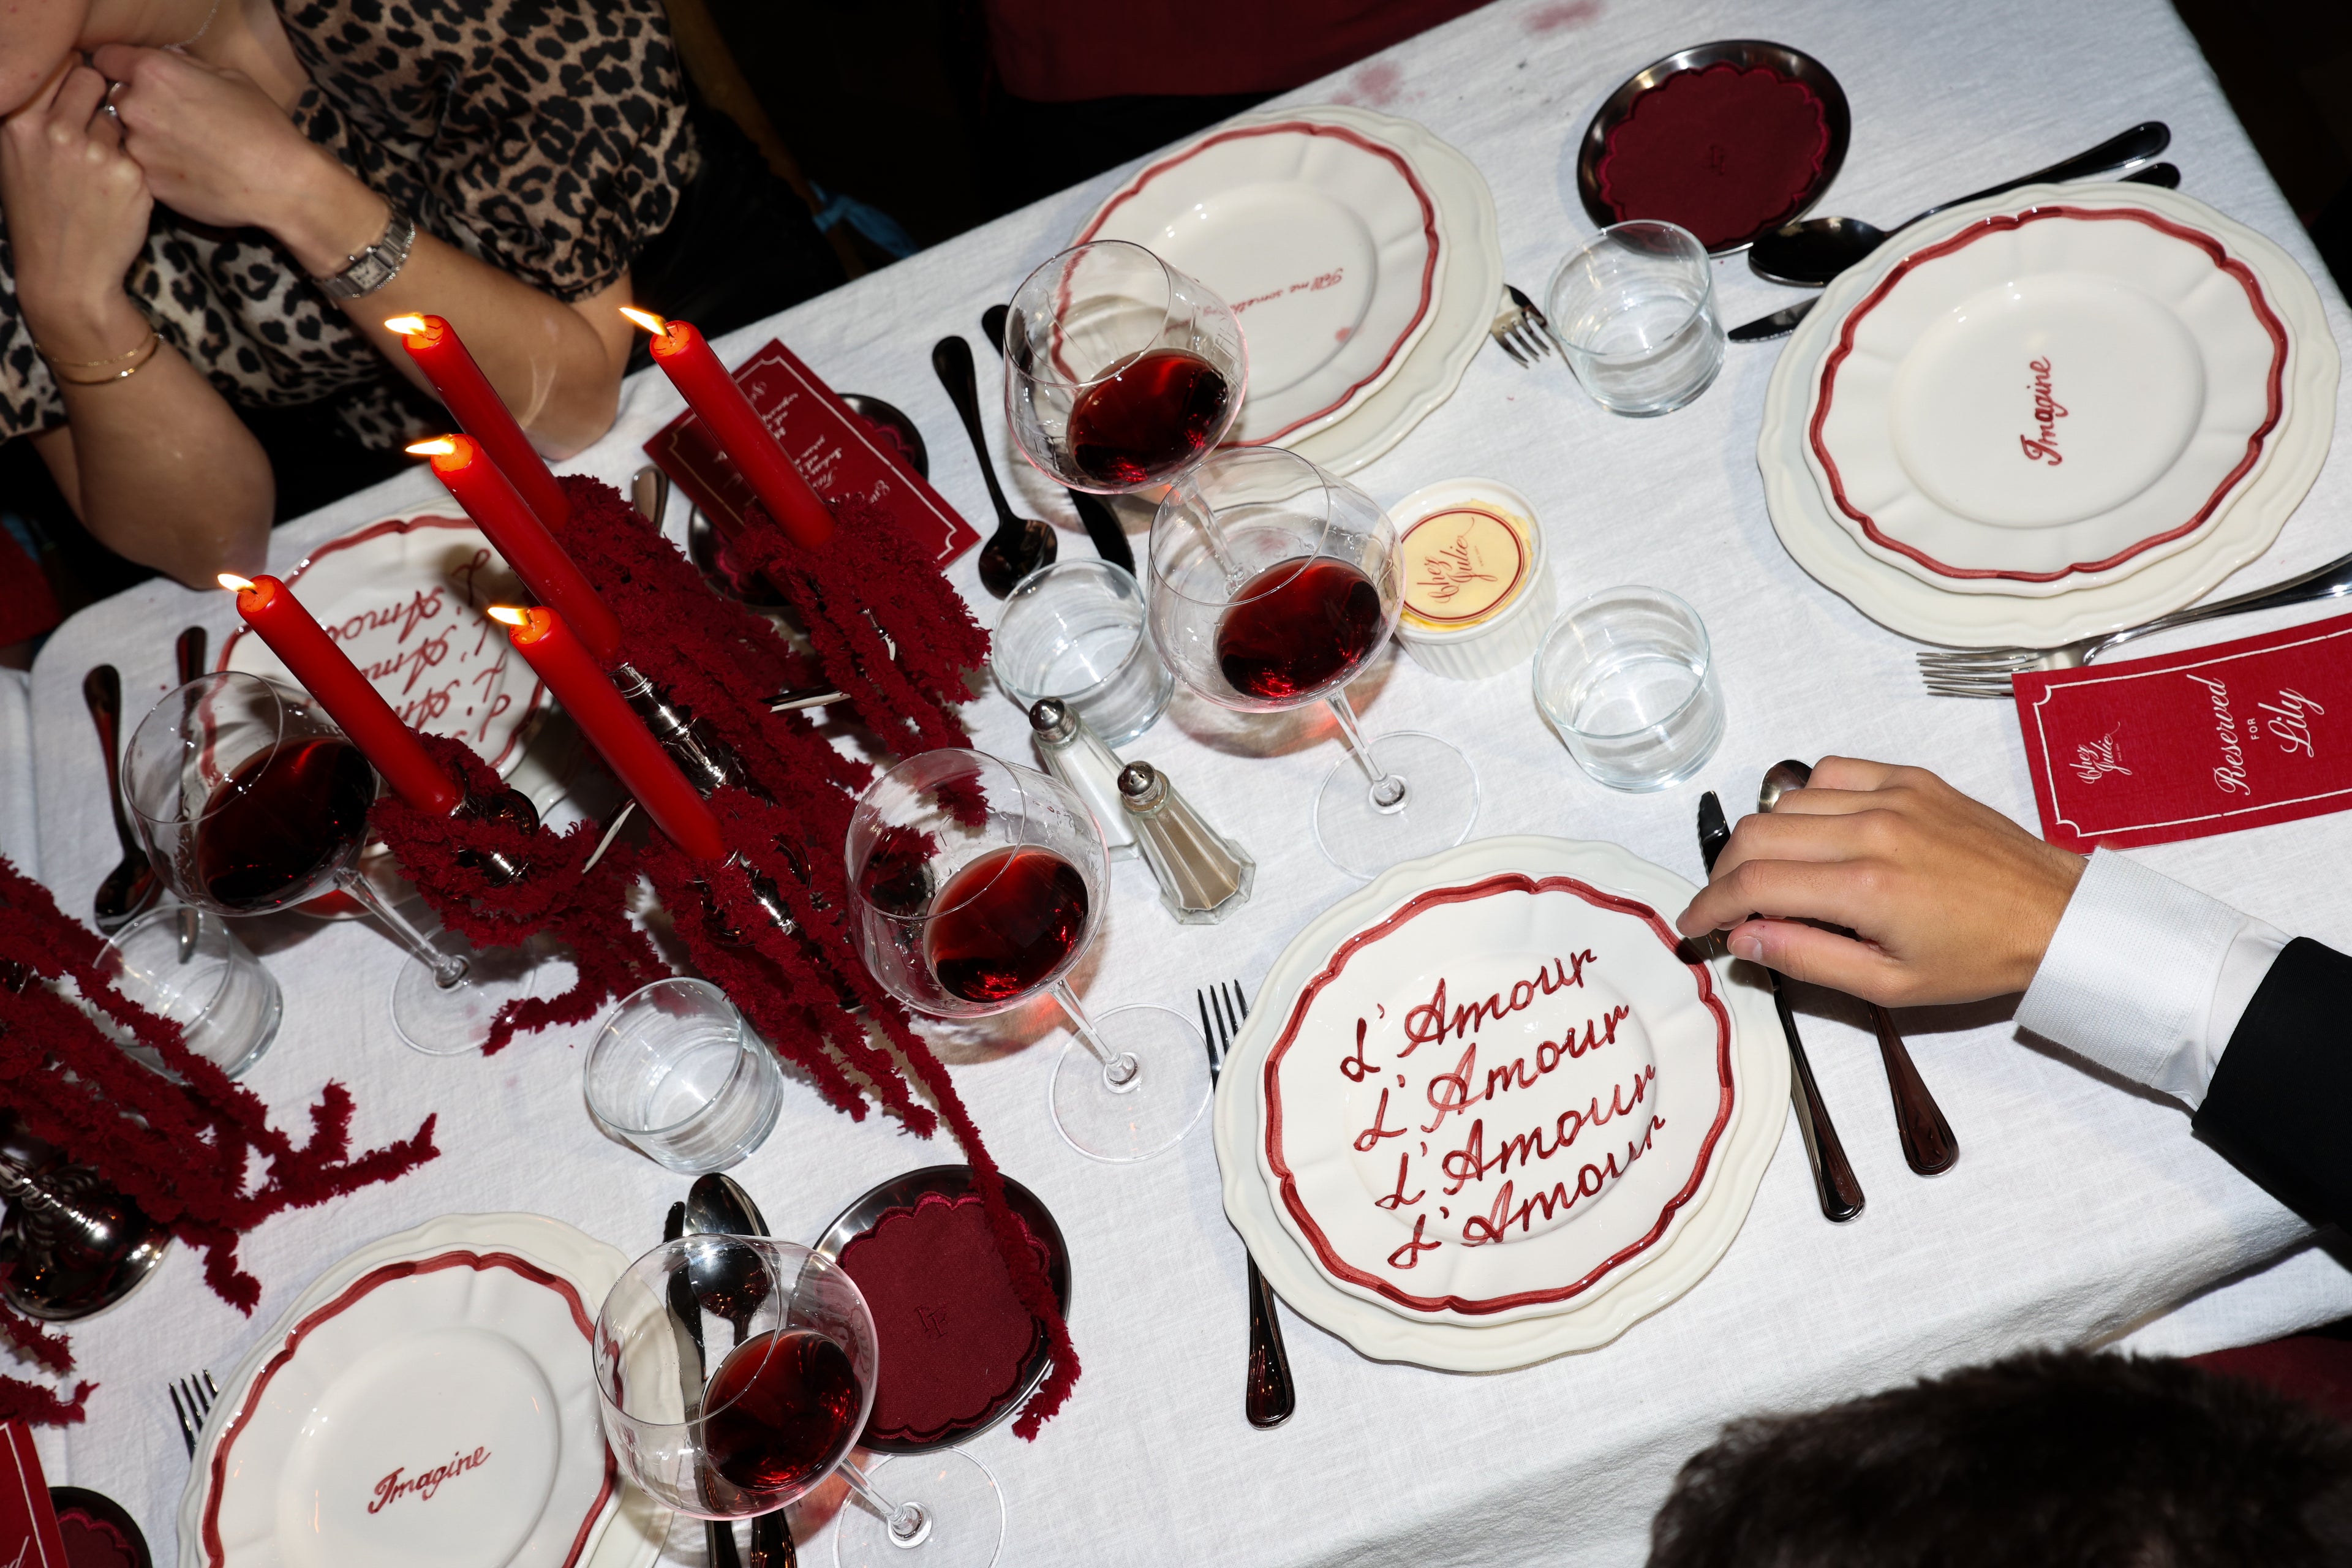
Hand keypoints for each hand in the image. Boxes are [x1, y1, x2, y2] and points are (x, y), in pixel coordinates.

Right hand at [0, 58, 153, 347]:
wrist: (66, 273)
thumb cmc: (42, 212)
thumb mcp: (18, 156)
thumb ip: (35, 114)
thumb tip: (61, 71)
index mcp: (20, 121)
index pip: (54, 66)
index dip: (68, 74)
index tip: (73, 93)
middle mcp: (54, 130)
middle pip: (90, 78)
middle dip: (98, 94)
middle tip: (94, 126)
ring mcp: (94, 151)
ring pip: (118, 117)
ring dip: (116, 135)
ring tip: (99, 171)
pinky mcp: (130, 174)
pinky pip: (140, 151)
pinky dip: (133, 167)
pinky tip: (118, 191)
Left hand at [92, 44, 380, 267]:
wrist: (282, 185)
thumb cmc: (264, 128)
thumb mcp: (231, 78)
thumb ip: (186, 67)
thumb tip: (168, 63)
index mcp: (154, 72)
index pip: (106, 59)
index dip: (122, 67)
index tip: (136, 78)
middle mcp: (136, 107)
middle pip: (116, 98)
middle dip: (139, 105)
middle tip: (174, 120)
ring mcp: (139, 149)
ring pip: (128, 136)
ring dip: (148, 140)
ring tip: (188, 151)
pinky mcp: (149, 183)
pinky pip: (143, 169)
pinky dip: (161, 169)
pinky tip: (193, 173)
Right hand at [1674, 757, 2086, 1006]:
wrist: (2055, 914)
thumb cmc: (1981, 956)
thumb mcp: (1890, 985)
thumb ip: (1807, 958)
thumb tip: (1743, 938)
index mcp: (1866, 888)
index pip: (1752, 884)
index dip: (1708, 906)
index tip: (1695, 926)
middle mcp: (1873, 830)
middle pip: (1755, 836)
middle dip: (1723, 875)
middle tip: (1724, 906)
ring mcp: (1891, 796)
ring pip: (1784, 802)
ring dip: (1760, 840)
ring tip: (1768, 875)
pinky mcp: (1909, 778)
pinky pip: (1828, 773)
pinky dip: (1803, 801)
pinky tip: (1812, 833)